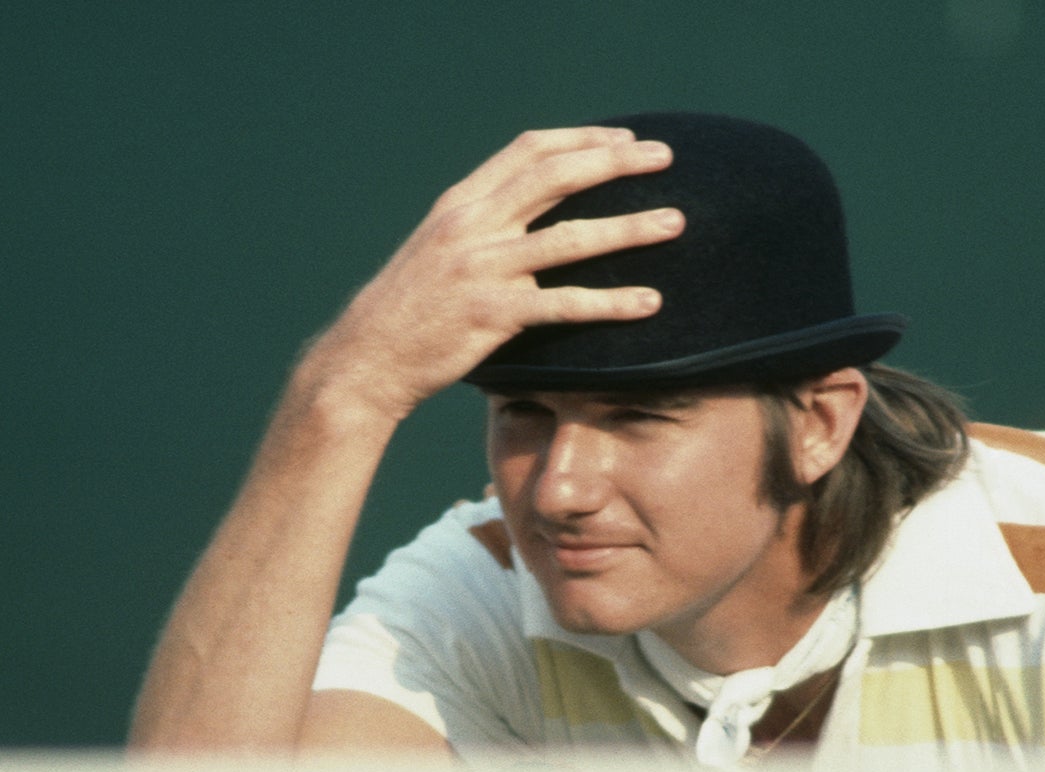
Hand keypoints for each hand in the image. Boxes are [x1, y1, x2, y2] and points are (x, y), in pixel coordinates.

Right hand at [294, 126, 681, 423]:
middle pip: (557, 176)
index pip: (529, 150)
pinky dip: (611, 303)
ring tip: (676, 222)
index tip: (624, 140)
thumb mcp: (441, 247)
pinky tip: (648, 303)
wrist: (368, 358)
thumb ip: (485, 223)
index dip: (582, 139)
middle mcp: (473, 226)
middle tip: (666, 157)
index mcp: (462, 202)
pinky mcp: (491, 316)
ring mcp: (482, 269)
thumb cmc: (412, 308)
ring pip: (570, 239)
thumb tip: (534, 210)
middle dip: (616, 162)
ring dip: (629, 228)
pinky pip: (564, 306)